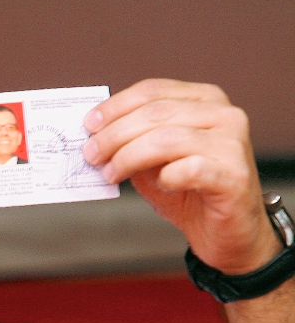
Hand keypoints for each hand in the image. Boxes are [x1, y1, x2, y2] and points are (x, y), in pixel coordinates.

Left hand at [83, 79, 280, 274]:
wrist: (224, 231)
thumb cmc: (186, 191)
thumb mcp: (151, 160)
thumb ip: (129, 142)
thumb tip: (92, 137)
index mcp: (204, 100)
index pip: (152, 91)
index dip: (115, 107)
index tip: (88, 126)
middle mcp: (224, 114)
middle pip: (155, 113)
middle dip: (114, 135)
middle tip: (91, 155)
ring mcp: (232, 143)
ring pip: (167, 139)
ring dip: (129, 157)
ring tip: (111, 174)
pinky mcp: (235, 175)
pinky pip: (190, 169)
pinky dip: (166, 177)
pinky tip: (160, 185)